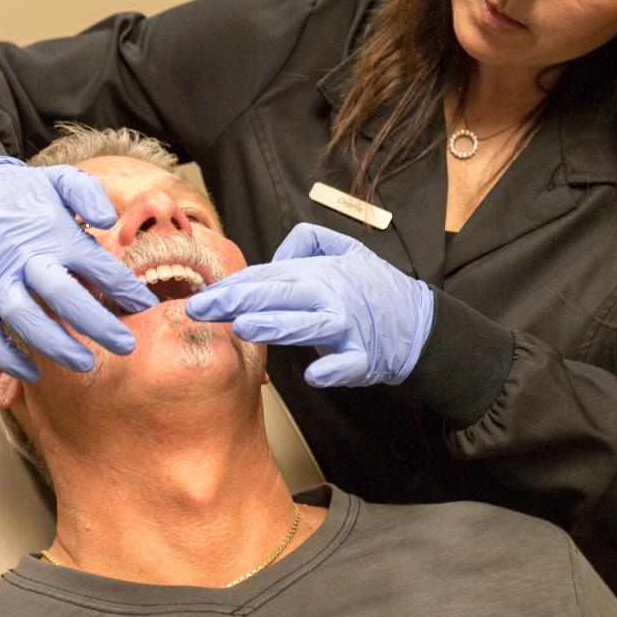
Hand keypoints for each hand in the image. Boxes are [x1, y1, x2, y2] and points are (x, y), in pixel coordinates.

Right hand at [0, 157, 156, 380]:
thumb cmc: (25, 193)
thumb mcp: (61, 179)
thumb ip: (88, 194)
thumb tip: (108, 219)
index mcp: (54, 234)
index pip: (97, 265)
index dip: (125, 288)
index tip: (146, 307)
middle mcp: (25, 259)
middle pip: (61, 294)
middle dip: (96, 323)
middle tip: (125, 345)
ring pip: (22, 317)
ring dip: (53, 344)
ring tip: (84, 363)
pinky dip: (4, 356)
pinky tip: (31, 373)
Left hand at [185, 223, 434, 387]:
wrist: (416, 322)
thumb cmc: (374, 288)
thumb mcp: (346, 249)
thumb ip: (308, 241)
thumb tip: (275, 254)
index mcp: (319, 274)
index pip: (266, 278)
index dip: (231, 287)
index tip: (200, 296)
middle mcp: (329, 297)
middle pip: (279, 296)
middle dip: (237, 301)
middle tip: (202, 307)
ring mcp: (347, 328)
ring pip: (307, 325)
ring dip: (277, 326)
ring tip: (245, 327)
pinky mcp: (363, 358)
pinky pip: (347, 364)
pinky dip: (333, 369)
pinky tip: (315, 375)